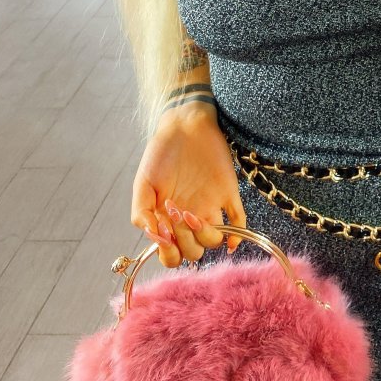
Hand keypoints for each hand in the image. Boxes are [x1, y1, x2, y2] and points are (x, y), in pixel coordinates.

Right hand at [130, 108, 247, 268]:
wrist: (183, 126)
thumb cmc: (160, 154)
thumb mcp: (143, 183)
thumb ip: (141, 213)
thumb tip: (154, 238)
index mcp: (169, 219)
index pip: (172, 255)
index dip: (169, 253)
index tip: (164, 235)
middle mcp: (191, 217)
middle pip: (194, 251)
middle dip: (185, 240)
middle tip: (175, 213)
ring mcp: (211, 207)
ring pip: (214, 240)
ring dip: (204, 235)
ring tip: (189, 213)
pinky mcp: (229, 194)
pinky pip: (239, 221)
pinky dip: (238, 235)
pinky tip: (231, 239)